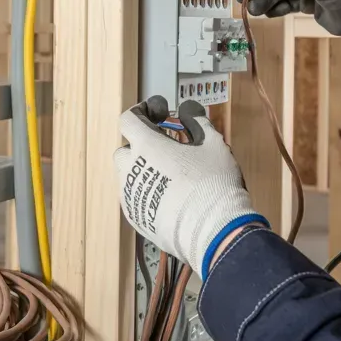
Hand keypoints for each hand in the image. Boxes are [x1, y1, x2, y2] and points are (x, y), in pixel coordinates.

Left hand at [112, 97, 267, 278]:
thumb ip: (197, 121)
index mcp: (145, 146)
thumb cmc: (214, 184)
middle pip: (126, 149)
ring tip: (171, 174)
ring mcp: (129, 196)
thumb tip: (188, 110)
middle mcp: (130, 170)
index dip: (142, 111)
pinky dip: (146, 193)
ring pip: (128, 176)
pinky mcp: (136, 218)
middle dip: (142, 145)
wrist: (212, 230)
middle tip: (167, 147)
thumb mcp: (212, 144)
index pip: (128, 119)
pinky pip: (135, 198)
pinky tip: (170, 197)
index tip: (158, 112)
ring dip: (144, 170)